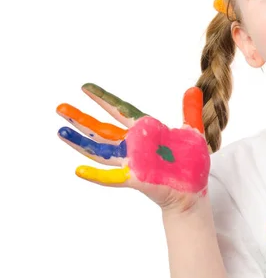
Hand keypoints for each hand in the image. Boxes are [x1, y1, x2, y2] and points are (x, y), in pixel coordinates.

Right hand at [56, 83, 210, 212]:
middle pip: (103, 129)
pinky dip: (96, 175)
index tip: (86, 87)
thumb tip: (193, 89)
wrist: (194, 190)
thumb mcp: (192, 132)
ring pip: (101, 150)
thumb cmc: (191, 164)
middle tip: (60, 107)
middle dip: (82, 118)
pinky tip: (78, 170)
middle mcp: (134, 145)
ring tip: (60, 132)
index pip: (121, 110)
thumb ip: (189, 111)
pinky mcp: (137, 178)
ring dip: (81, 142)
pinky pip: (113, 177)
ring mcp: (133, 162)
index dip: (104, 99)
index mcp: (146, 131)